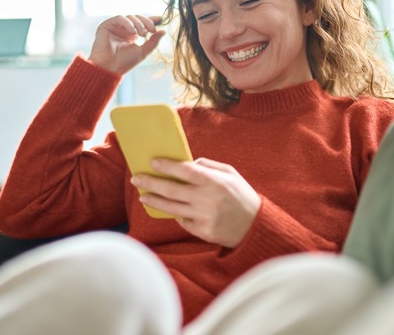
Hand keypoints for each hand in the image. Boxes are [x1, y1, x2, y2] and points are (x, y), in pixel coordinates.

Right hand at [88, 15, 164, 74]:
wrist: (109, 68)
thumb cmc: (124, 62)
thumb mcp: (143, 51)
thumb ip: (153, 41)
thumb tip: (163, 31)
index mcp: (131, 35)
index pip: (142, 23)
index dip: (151, 20)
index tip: (161, 19)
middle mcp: (123, 30)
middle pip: (137, 18)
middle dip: (147, 22)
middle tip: (152, 30)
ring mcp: (115, 27)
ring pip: (130, 17)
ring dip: (139, 23)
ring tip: (142, 34)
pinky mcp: (107, 25)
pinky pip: (120, 18)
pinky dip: (128, 23)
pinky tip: (133, 31)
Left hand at [133, 158, 262, 247]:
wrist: (255, 226)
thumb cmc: (242, 196)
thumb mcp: (231, 174)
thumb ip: (209, 166)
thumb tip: (188, 163)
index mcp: (214, 182)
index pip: (185, 170)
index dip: (167, 166)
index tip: (152, 162)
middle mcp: (206, 199)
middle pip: (171, 190)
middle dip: (151, 182)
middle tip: (137, 178)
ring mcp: (203, 217)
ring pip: (171, 208)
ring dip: (154, 201)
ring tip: (143, 196)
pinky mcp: (202, 231)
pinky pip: (182, 221)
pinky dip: (175, 214)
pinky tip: (169, 209)